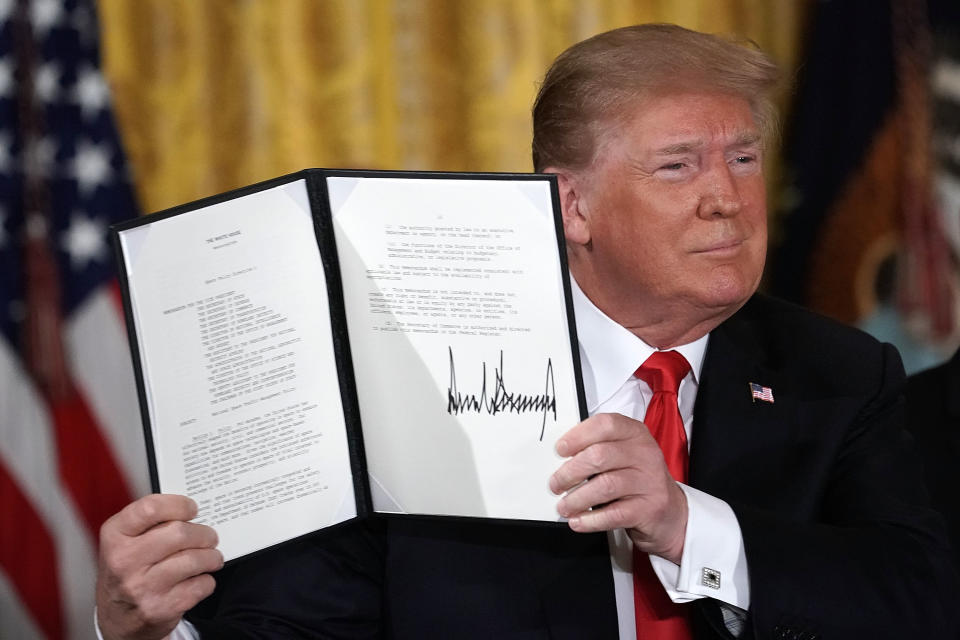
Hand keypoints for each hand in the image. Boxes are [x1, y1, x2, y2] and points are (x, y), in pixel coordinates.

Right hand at [96, 494, 222, 639]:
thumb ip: (151, 523)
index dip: (179, 505)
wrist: (116, 620)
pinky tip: (199, 579)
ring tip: (211, 557)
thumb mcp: (124, 542)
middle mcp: (124, 561)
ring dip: (211, 557)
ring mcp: (142, 587)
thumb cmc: (127, 572)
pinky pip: (200, 585)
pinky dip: (207, 580)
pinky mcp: (160, 608)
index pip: (151, 508)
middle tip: (209, 537)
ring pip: (195, 560)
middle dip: (204, 533)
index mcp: (115, 536)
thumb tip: (190, 512)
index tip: (192, 509)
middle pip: (180, 533)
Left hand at [549, 413, 687, 563]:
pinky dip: (590, 519)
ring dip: (577, 498)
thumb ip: (599, 449)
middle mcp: (645, 454)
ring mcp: (649, 481)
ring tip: (564, 506)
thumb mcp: (624, 456)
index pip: (605, 425)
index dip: (578, 436)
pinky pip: (613, 514)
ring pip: (604, 486)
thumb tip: (562, 457)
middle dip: (570, 472)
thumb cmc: (638, 481)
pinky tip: (578, 520)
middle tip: (556, 484)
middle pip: (599, 456)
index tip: (560, 450)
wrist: (671, 514)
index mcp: (636, 434)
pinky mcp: (649, 509)